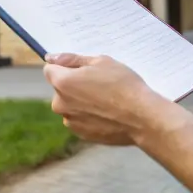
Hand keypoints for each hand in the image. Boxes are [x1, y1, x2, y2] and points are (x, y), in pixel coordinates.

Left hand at [44, 53, 179, 144]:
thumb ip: (72, 59)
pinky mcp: (81, 135)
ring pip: (70, 105)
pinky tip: (107, 113)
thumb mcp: (100, 62)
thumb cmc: (123, 85)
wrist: (142, 118)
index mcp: (62, 83)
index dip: (65, 67)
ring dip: (81, 101)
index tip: (82, 69)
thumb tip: (51, 58)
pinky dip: (89, 116)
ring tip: (105, 100)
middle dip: (73, 85)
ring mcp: (70, 122)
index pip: (50, 70)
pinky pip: (80, 120)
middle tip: (98, 84)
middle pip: (60, 89)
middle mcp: (60, 104)